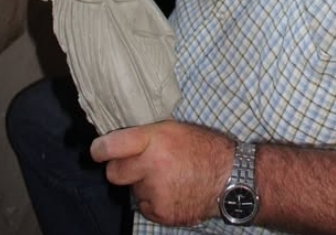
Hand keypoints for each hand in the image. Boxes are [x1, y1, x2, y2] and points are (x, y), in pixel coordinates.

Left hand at [90, 121, 234, 226]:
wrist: (230, 177)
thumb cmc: (205, 147)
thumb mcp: (176, 129)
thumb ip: (147, 136)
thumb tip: (120, 141)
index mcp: (155, 140)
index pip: (112, 146)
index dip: (100, 149)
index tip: (96, 150)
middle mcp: (151, 166)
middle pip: (114, 172)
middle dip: (121, 168)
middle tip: (138, 164)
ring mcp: (155, 192)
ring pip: (132, 190)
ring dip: (142, 184)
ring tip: (168, 176)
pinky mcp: (161, 212)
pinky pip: (145, 206)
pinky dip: (154, 199)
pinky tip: (173, 190)